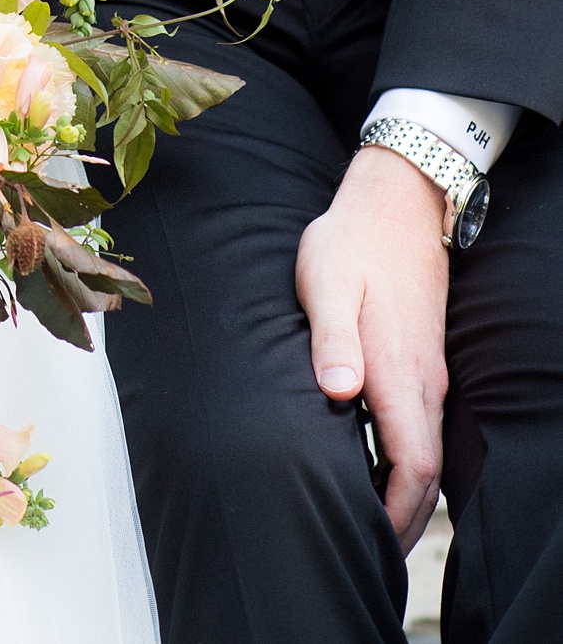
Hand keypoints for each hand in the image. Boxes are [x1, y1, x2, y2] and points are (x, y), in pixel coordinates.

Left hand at [295, 144, 448, 551]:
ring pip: (427, 452)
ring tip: (367, 519)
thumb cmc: (350, 243)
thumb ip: (332, 338)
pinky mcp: (422, 362)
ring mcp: (427, 373)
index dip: (396, 513)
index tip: (369, 540)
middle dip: (403, 518)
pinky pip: (422, 428)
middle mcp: (422, 382)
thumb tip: (338, 393)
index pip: (413, 466)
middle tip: (366, 547)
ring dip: (405, 492)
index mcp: (396, 371)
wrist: (395, 204)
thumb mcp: (325, 280)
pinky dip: (406, 462)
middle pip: (427, 473)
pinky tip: (375, 466)